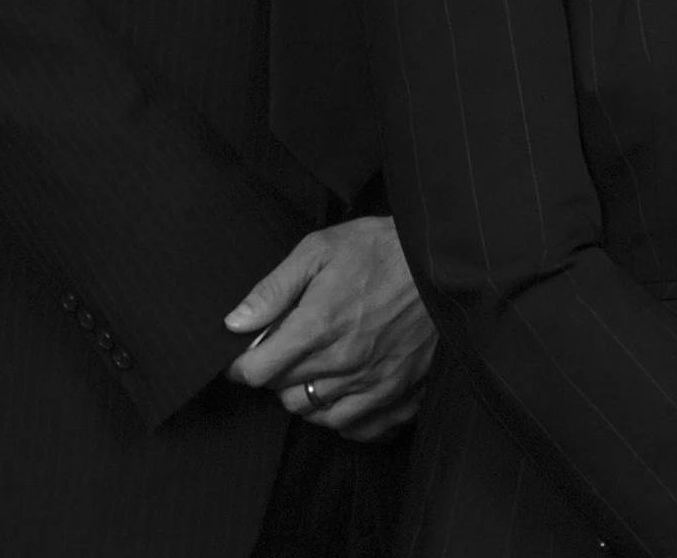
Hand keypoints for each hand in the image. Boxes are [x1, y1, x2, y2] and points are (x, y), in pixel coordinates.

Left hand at [223, 216, 437, 440]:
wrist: (442, 261)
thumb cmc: (380, 250)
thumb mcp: (321, 249)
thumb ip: (274, 287)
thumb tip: (234, 323)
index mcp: (318, 325)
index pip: (257, 372)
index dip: (242, 366)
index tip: (246, 356)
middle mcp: (343, 361)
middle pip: (283, 393)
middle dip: (277, 373)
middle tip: (289, 350)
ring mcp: (372, 381)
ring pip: (313, 412)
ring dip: (305, 393)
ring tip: (316, 367)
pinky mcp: (398, 391)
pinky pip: (353, 426)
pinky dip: (339, 415)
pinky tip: (340, 392)